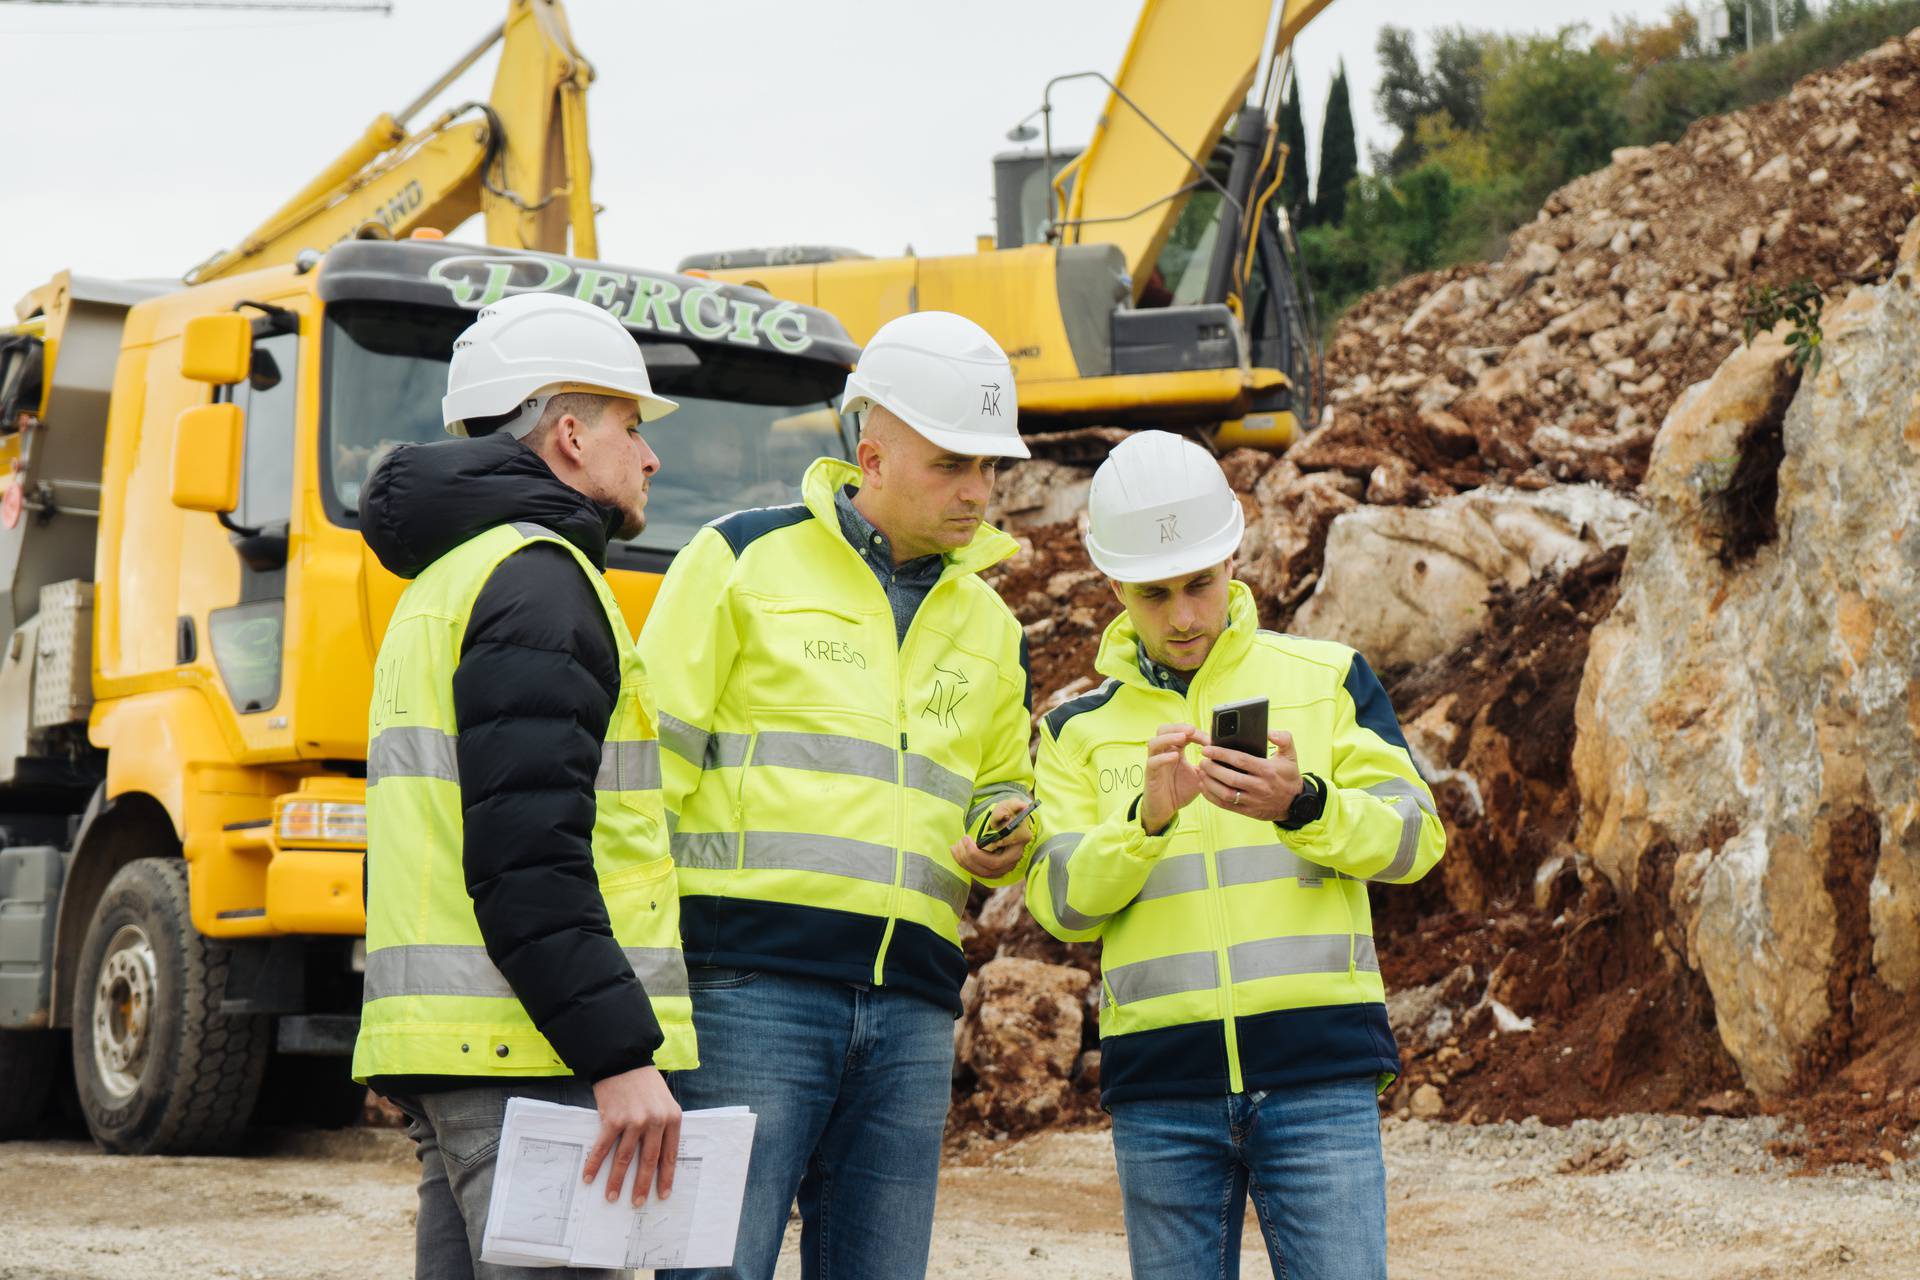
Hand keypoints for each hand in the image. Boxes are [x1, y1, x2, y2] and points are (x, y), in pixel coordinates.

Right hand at [583, 1066, 680, 1204]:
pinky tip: (589, 1176)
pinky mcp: (613, 1118)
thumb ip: (663, 1127)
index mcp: (672, 1118)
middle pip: (649, 1161)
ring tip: (612, 1196)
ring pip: (625, 1158)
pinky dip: (595, 1163)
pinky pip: (603, 1147)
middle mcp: (655, 1121)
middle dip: (642, 1185)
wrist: (624, 1061)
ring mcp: (634, 1120)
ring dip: (616, 1180)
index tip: (662, 1195)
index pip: (670, 1155)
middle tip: (636, 1203)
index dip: (666, 1177)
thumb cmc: (645, 1084)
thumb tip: (657, 1160)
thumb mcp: (664, 1102)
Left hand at [951, 797, 1033, 878]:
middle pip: (993, 864)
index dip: (989, 844)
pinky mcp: (996, 871)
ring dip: (965, 860)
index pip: (1006, 847)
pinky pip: (979, 873)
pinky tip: (956, 852)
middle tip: (962, 839)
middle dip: (972, 855)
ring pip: (984, 871)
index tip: (969, 837)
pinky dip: (965, 864)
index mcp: (1021, 837)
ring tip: (956, 845)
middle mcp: (1015, 856)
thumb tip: (1008, 813)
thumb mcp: (1007, 806)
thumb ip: (1004, 810)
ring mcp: (1006, 866)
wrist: (1006, 823)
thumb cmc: (1007, 813)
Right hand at [1142, 724, 1206, 835]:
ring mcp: (1155, 762)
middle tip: (1192, 731)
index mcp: (1174, 751)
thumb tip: (1224, 757)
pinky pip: (1153, 761)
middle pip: (1163, 730)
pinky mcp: (1150, 775)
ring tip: (1182, 738)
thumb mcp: (1199, 776)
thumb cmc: (1180, 791)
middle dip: (1178, 727)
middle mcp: (1163, 753)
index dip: (1195, 732)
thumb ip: (1208, 765)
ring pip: (1154, 742)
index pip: (1181, 732)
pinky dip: (1163, 757)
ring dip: (1168, 737)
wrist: (1166, 810)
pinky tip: (1175, 757)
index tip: (1209, 739)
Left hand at [1197, 729, 1301, 821]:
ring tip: (1200, 772)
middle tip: (1202, 760)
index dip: (1222, 754)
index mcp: (1268, 770)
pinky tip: (1204, 787)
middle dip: (1212, 768)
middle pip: (1231, 778)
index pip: (1241, 760)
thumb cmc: (1289, 776)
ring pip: (1226, 793)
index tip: (1208, 749)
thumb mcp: (1291, 755)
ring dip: (1210, 783)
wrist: (1295, 804)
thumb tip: (1268, 731)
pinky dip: (1212, 797)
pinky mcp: (1248, 811)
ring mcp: (1253, 801)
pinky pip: (1226, 805)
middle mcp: (1260, 787)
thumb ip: (1283, 739)